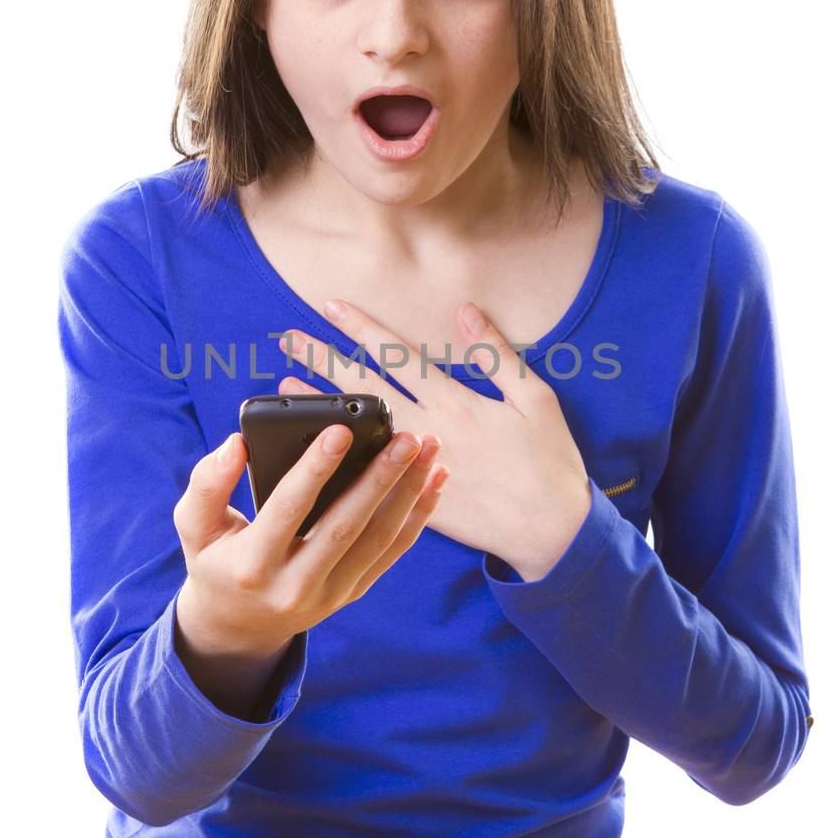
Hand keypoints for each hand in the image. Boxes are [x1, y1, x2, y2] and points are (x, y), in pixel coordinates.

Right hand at [172, 422, 445, 660]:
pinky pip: (391, 553)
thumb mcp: (194, 527)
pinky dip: (417, 517)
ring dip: (409, 493)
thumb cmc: (216, 560)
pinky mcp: (352, 593)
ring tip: (429, 449)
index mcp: (252, 565)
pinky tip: (434, 481)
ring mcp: (329, 594)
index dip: (314, 470)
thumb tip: (236, 443)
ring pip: (378, 540)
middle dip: (380, 479)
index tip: (340, 430)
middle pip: (346, 527)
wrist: (237, 626)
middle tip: (407, 438)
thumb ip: (206, 484)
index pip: (288, 510)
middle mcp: (295, 585)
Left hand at [276, 298, 591, 582]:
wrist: (551, 531)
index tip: (329, 306)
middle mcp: (426, 431)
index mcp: (454, 402)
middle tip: (287, 339)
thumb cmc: (548, 462)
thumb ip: (497, 354)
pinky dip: (336, 455)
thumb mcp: (535, 398)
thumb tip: (467, 312)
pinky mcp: (411, 499)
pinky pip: (365, 472)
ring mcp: (414, 468)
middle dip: (323, 359)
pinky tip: (312, 446)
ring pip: (354, 427)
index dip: (361, 328)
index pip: (396, 355)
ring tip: (286, 384)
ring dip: (320, 403)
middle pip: (363, 387)